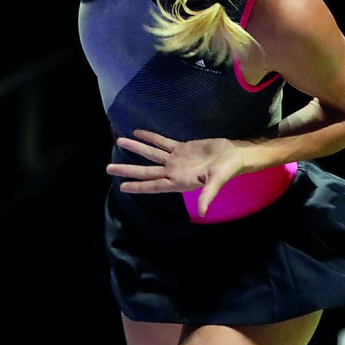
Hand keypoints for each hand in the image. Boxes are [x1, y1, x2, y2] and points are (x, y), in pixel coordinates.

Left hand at [105, 129, 246, 217]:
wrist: (236, 155)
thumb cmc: (227, 170)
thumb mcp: (217, 182)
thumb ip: (208, 196)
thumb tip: (202, 212)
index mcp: (179, 181)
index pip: (154, 185)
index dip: (138, 187)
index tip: (121, 188)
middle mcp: (174, 171)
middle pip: (146, 170)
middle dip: (127, 169)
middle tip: (108, 169)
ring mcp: (176, 159)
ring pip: (151, 153)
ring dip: (136, 148)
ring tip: (119, 141)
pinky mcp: (182, 148)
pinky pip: (162, 142)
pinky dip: (150, 137)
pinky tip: (138, 132)